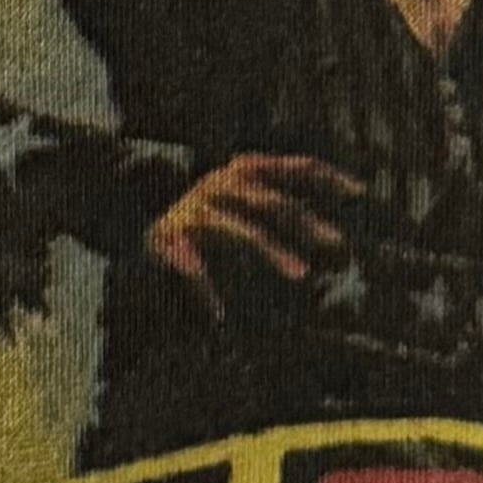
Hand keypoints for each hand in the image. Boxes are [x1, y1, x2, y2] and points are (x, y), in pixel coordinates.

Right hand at [143, 153, 359, 308]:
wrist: (121, 203)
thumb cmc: (199, 214)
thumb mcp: (237, 199)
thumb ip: (278, 211)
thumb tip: (334, 242)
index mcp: (245, 171)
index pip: (296, 166)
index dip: (329, 177)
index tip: (361, 192)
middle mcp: (223, 183)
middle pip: (275, 202)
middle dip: (309, 224)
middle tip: (340, 247)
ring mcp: (197, 209)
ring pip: (242, 230)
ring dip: (272, 251)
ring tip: (301, 276)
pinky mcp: (168, 238)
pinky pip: (193, 267)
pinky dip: (205, 291)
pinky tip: (218, 316)